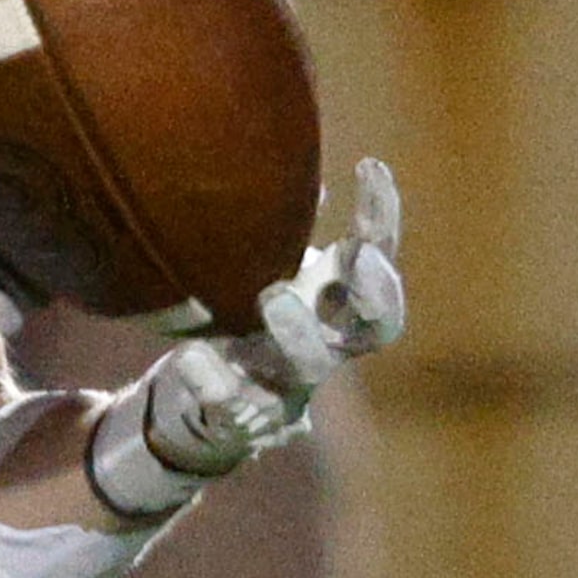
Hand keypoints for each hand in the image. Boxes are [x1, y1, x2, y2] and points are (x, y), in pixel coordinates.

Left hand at [89, 159, 406, 516]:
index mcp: (328, 309)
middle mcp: (320, 350)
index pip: (376, 267)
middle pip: (372, 329)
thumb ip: (270, 222)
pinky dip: (213, 378)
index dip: (383, 221)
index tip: (368, 167)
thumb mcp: (255, 265)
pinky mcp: (239, 419)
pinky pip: (232, 405)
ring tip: (270, 299)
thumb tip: (276, 158)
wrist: (197, 407)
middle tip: (351, 255)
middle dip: (372, 292)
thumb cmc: (236, 322)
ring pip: (308, 370)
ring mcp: (284, 389)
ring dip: (298, 333)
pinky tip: (195, 354)